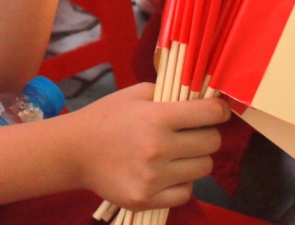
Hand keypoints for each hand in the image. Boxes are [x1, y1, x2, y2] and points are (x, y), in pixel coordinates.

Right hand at [68, 83, 228, 209]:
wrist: (75, 151)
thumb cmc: (108, 117)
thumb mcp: (137, 94)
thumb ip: (170, 94)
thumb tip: (202, 96)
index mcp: (157, 117)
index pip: (209, 113)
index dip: (219, 110)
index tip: (218, 110)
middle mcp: (158, 148)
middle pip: (212, 143)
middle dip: (207, 134)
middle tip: (194, 133)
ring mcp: (153, 178)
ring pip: (203, 169)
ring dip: (196, 160)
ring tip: (179, 154)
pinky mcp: (146, 199)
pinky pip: (186, 193)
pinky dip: (182, 183)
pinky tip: (168, 173)